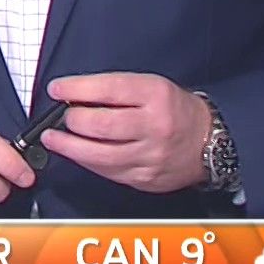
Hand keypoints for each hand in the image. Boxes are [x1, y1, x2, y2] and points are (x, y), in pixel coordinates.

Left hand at [40, 73, 211, 193]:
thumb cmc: (174, 110)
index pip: (108, 89)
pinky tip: (77, 154)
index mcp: (156, 95)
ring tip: (53, 139)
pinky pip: (108, 172)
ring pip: (100, 155)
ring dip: (69, 146)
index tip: (57, 89)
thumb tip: (74, 95)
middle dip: (71, 120)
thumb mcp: (151, 85)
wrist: (209, 141)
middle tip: (58, 116)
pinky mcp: (146, 178)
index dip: (76, 89)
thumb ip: (115, 90)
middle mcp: (155, 126)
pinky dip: (87, 162)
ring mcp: (151, 155)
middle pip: (101, 124)